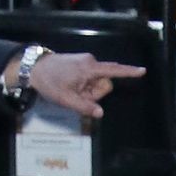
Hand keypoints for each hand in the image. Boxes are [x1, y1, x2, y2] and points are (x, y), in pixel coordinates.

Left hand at [14, 51, 145, 118]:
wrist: (33, 67)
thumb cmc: (49, 82)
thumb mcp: (65, 99)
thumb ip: (84, 107)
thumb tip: (100, 113)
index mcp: (88, 69)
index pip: (113, 71)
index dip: (129, 72)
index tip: (142, 71)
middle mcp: (90, 62)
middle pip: (105, 83)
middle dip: (95, 93)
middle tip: (78, 96)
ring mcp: (86, 61)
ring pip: (97, 82)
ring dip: (89, 90)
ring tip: (72, 90)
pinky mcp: (82, 63)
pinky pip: (91, 77)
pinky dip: (85, 85)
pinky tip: (72, 86)